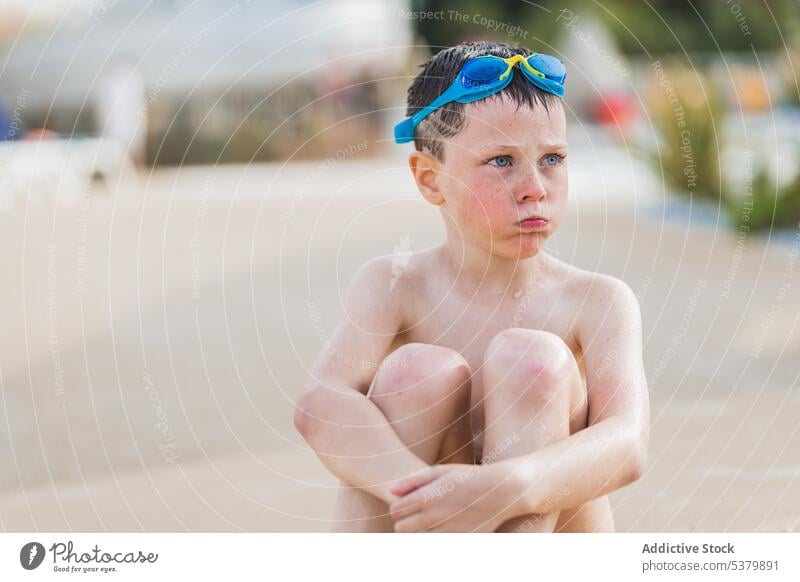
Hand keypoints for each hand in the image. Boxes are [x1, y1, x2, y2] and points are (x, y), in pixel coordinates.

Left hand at [388, 463, 520, 531]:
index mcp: (428, 496)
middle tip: (416, 514)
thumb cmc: (468, 478)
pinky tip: (441, 530)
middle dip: (404, 522)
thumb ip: (413, 481)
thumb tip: (391, 491)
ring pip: (416, 541)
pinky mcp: (458, 542)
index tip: (407, 503)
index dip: (398, 507)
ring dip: (418, 533)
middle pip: (401, 529)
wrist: (501, 491)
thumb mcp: (441, 471)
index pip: (395, 510)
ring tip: (429, 522)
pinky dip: (434, 540)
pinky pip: (434, 547)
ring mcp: (447, 532)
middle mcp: (435, 516)